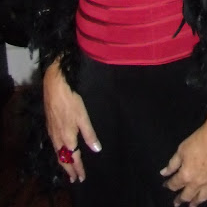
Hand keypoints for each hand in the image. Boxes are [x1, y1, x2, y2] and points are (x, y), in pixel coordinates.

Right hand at [43, 62, 100, 182]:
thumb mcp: (83, 117)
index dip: (78, 168)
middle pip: (63, 159)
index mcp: (68, 138)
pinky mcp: (49, 126)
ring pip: (57, 153)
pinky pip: (54, 145)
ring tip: (68, 168)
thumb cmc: (71, 101)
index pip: (73, 158)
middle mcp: (58, 138)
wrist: (54, 87)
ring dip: (63, 163)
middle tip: (74, 178)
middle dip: (69, 170)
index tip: (82, 177)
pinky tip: (61, 150)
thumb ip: (89, 134)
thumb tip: (96, 149)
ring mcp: (52, 132)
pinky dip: (58, 153)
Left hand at [160, 124, 206, 205]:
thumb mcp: (182, 150)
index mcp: (186, 175)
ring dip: (195, 202)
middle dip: (180, 199)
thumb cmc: (198, 140)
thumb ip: (173, 163)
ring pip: (201, 197)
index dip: (169, 185)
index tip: (165, 185)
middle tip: (176, 203)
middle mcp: (197, 183)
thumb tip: (163, 173)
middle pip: (187, 195)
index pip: (175, 184)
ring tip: (192, 206)